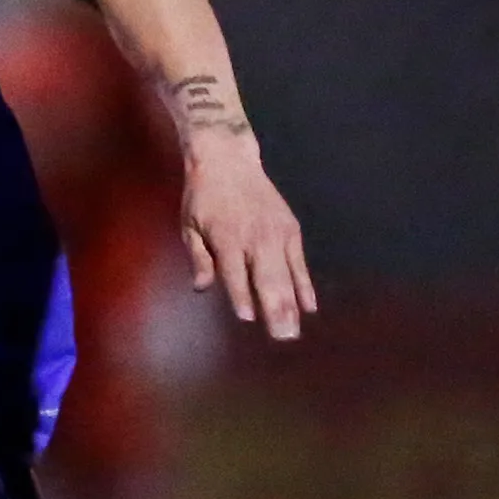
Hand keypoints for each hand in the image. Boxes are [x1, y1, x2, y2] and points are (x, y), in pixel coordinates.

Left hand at [182, 131, 316, 340]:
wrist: (228, 160)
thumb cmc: (203, 198)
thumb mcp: (189, 226)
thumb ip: (198, 258)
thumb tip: (202, 288)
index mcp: (227, 237)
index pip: (235, 272)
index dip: (241, 295)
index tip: (248, 319)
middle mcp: (256, 237)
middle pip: (267, 278)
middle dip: (274, 310)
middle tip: (281, 337)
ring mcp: (277, 233)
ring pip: (287, 275)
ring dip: (292, 305)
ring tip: (295, 331)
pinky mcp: (291, 230)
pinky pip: (300, 263)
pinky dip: (304, 285)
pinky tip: (308, 307)